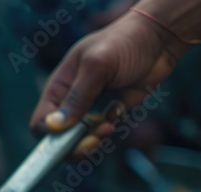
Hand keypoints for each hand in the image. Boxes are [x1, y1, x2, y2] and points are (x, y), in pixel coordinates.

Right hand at [29, 11, 187, 154]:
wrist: (158, 39)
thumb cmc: (123, 42)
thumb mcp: (97, 66)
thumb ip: (76, 97)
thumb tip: (54, 127)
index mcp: (59, 88)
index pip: (41, 122)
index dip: (50, 136)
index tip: (69, 138)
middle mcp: (71, 101)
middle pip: (61, 138)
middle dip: (76, 144)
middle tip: (95, 139)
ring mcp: (91, 109)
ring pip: (82, 139)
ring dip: (95, 139)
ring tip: (110, 125)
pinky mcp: (111, 113)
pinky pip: (104, 133)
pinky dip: (111, 130)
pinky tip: (119, 112)